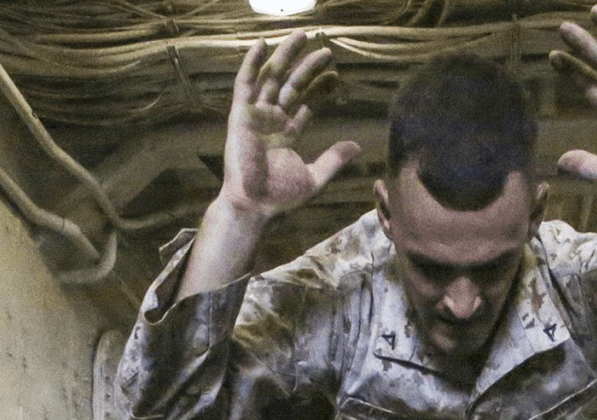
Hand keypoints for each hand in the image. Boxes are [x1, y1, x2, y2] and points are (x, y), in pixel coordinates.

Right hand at [218, 33, 359, 221]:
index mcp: (286, 133)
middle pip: (291, 85)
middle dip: (308, 68)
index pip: (305, 103)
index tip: (336, 76)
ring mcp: (255, 116)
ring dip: (285, 56)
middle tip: (327, 51)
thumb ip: (333, 159)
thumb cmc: (278, 197)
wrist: (254, 205)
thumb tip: (357, 145)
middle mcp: (271, 120)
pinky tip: (262, 44)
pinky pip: (244, 84)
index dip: (320, 89)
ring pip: (271, 78)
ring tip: (302, 36)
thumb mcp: (314, 176)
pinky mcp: (240, 115)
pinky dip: (251, 63)